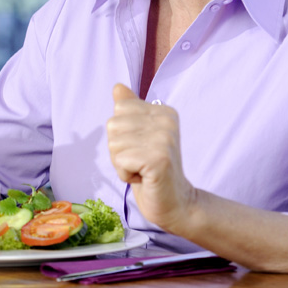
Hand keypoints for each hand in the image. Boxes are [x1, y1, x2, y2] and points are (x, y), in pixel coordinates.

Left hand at [107, 84, 197, 232]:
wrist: (175, 201)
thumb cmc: (150, 168)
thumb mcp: (139, 135)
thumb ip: (130, 110)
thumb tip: (117, 86)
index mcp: (163, 111)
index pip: (119, 109)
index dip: (121, 133)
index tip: (140, 147)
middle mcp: (166, 121)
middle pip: (113, 126)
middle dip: (118, 149)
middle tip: (140, 161)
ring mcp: (164, 139)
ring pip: (114, 144)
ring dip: (121, 163)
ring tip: (142, 169)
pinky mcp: (158, 159)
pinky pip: (119, 161)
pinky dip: (125, 174)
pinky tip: (144, 178)